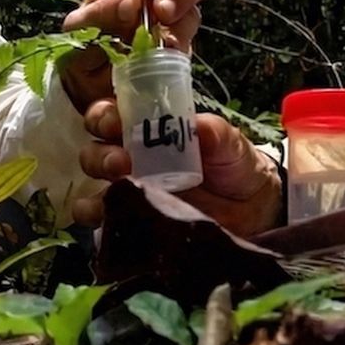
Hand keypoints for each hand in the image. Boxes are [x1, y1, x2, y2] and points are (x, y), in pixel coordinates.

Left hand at [59, 0, 208, 110]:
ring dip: (183, 21)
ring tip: (165, 38)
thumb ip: (100, 15)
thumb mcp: (78, 31)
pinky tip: (166, 55)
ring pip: (193, 10)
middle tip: (162, 10)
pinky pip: (189, 45)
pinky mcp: (179, 54)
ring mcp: (172, 26)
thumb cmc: (79, 52)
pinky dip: (181, 49)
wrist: (83, 95)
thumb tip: (131, 3)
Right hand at [73, 106, 282, 237]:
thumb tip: (201, 125)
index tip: (113, 122)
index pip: (110, 117)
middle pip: (93, 153)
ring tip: (119, 195)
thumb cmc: (234, 167)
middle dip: (99, 155)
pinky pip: (103, 229)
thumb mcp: (231, 146)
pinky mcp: (133, 227)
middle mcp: (130, 162)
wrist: (253, 212)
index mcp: (147, 133)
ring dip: (94, 193)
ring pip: (91, 192)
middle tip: (120, 163)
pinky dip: (100, 226)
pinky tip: (111, 224)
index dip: (103, 116)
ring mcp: (129, 197)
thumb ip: (217, 133)